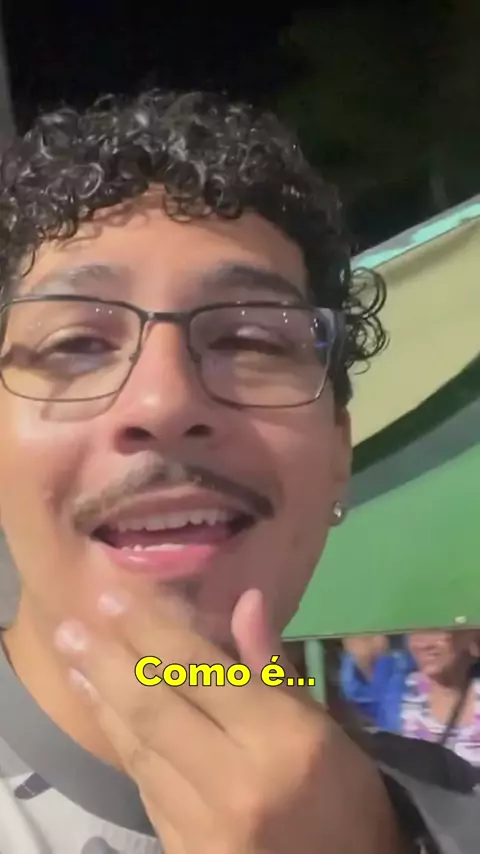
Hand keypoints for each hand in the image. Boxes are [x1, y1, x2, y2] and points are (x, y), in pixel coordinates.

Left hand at [54, 586, 403, 853]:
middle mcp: (235, 779)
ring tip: (74, 661)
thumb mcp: (324, 728)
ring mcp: (203, 823)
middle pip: (156, 708)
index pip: (201, 671)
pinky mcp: (184, 850)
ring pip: (140, 748)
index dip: (152, 630)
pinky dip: (122, 744)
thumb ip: (274, 667)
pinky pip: (144, 786)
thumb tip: (246, 600)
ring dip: (102, 701)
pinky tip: (105, 714)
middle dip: (108, 662)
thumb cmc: (344, 798)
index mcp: (280, 738)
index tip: (115, 598)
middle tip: (71, 627)